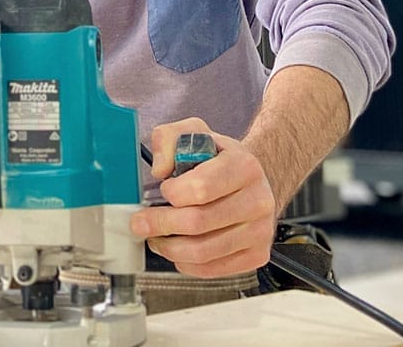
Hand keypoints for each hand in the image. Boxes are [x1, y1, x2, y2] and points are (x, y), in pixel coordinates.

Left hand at [130, 118, 276, 278]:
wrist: (252, 181)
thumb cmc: (221, 160)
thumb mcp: (196, 133)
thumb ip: (170, 138)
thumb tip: (160, 168)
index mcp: (245, 166)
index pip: (201, 188)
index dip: (172, 192)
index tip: (164, 189)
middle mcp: (258, 199)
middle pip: (198, 223)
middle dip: (160, 224)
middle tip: (141, 223)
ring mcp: (260, 230)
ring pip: (203, 251)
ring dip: (169, 248)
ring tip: (157, 237)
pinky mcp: (256, 254)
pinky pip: (212, 269)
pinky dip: (186, 263)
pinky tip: (178, 249)